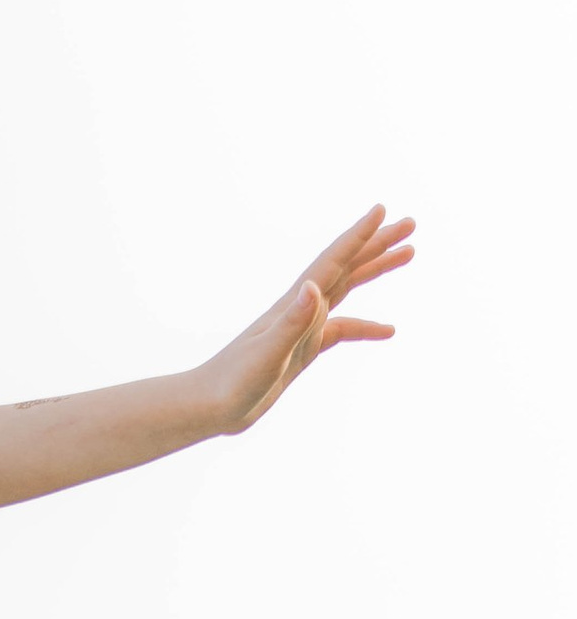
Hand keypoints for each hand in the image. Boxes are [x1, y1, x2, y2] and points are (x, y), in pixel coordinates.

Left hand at [202, 204, 413, 436]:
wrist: (208, 408)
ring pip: (347, 289)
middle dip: (377, 243)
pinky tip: (389, 330)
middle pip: (346, 266)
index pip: (333, 261)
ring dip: (375, 269)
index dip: (358, 236)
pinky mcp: (301, 350)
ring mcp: (302, 328)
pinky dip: (366, 326)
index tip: (382, 210)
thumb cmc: (232, 382)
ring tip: (409, 253)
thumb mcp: (267, 353)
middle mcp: (300, 309)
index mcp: (295, 304)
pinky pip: (342, 329)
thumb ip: (292, 321)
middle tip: (411, 224)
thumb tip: (315, 287)